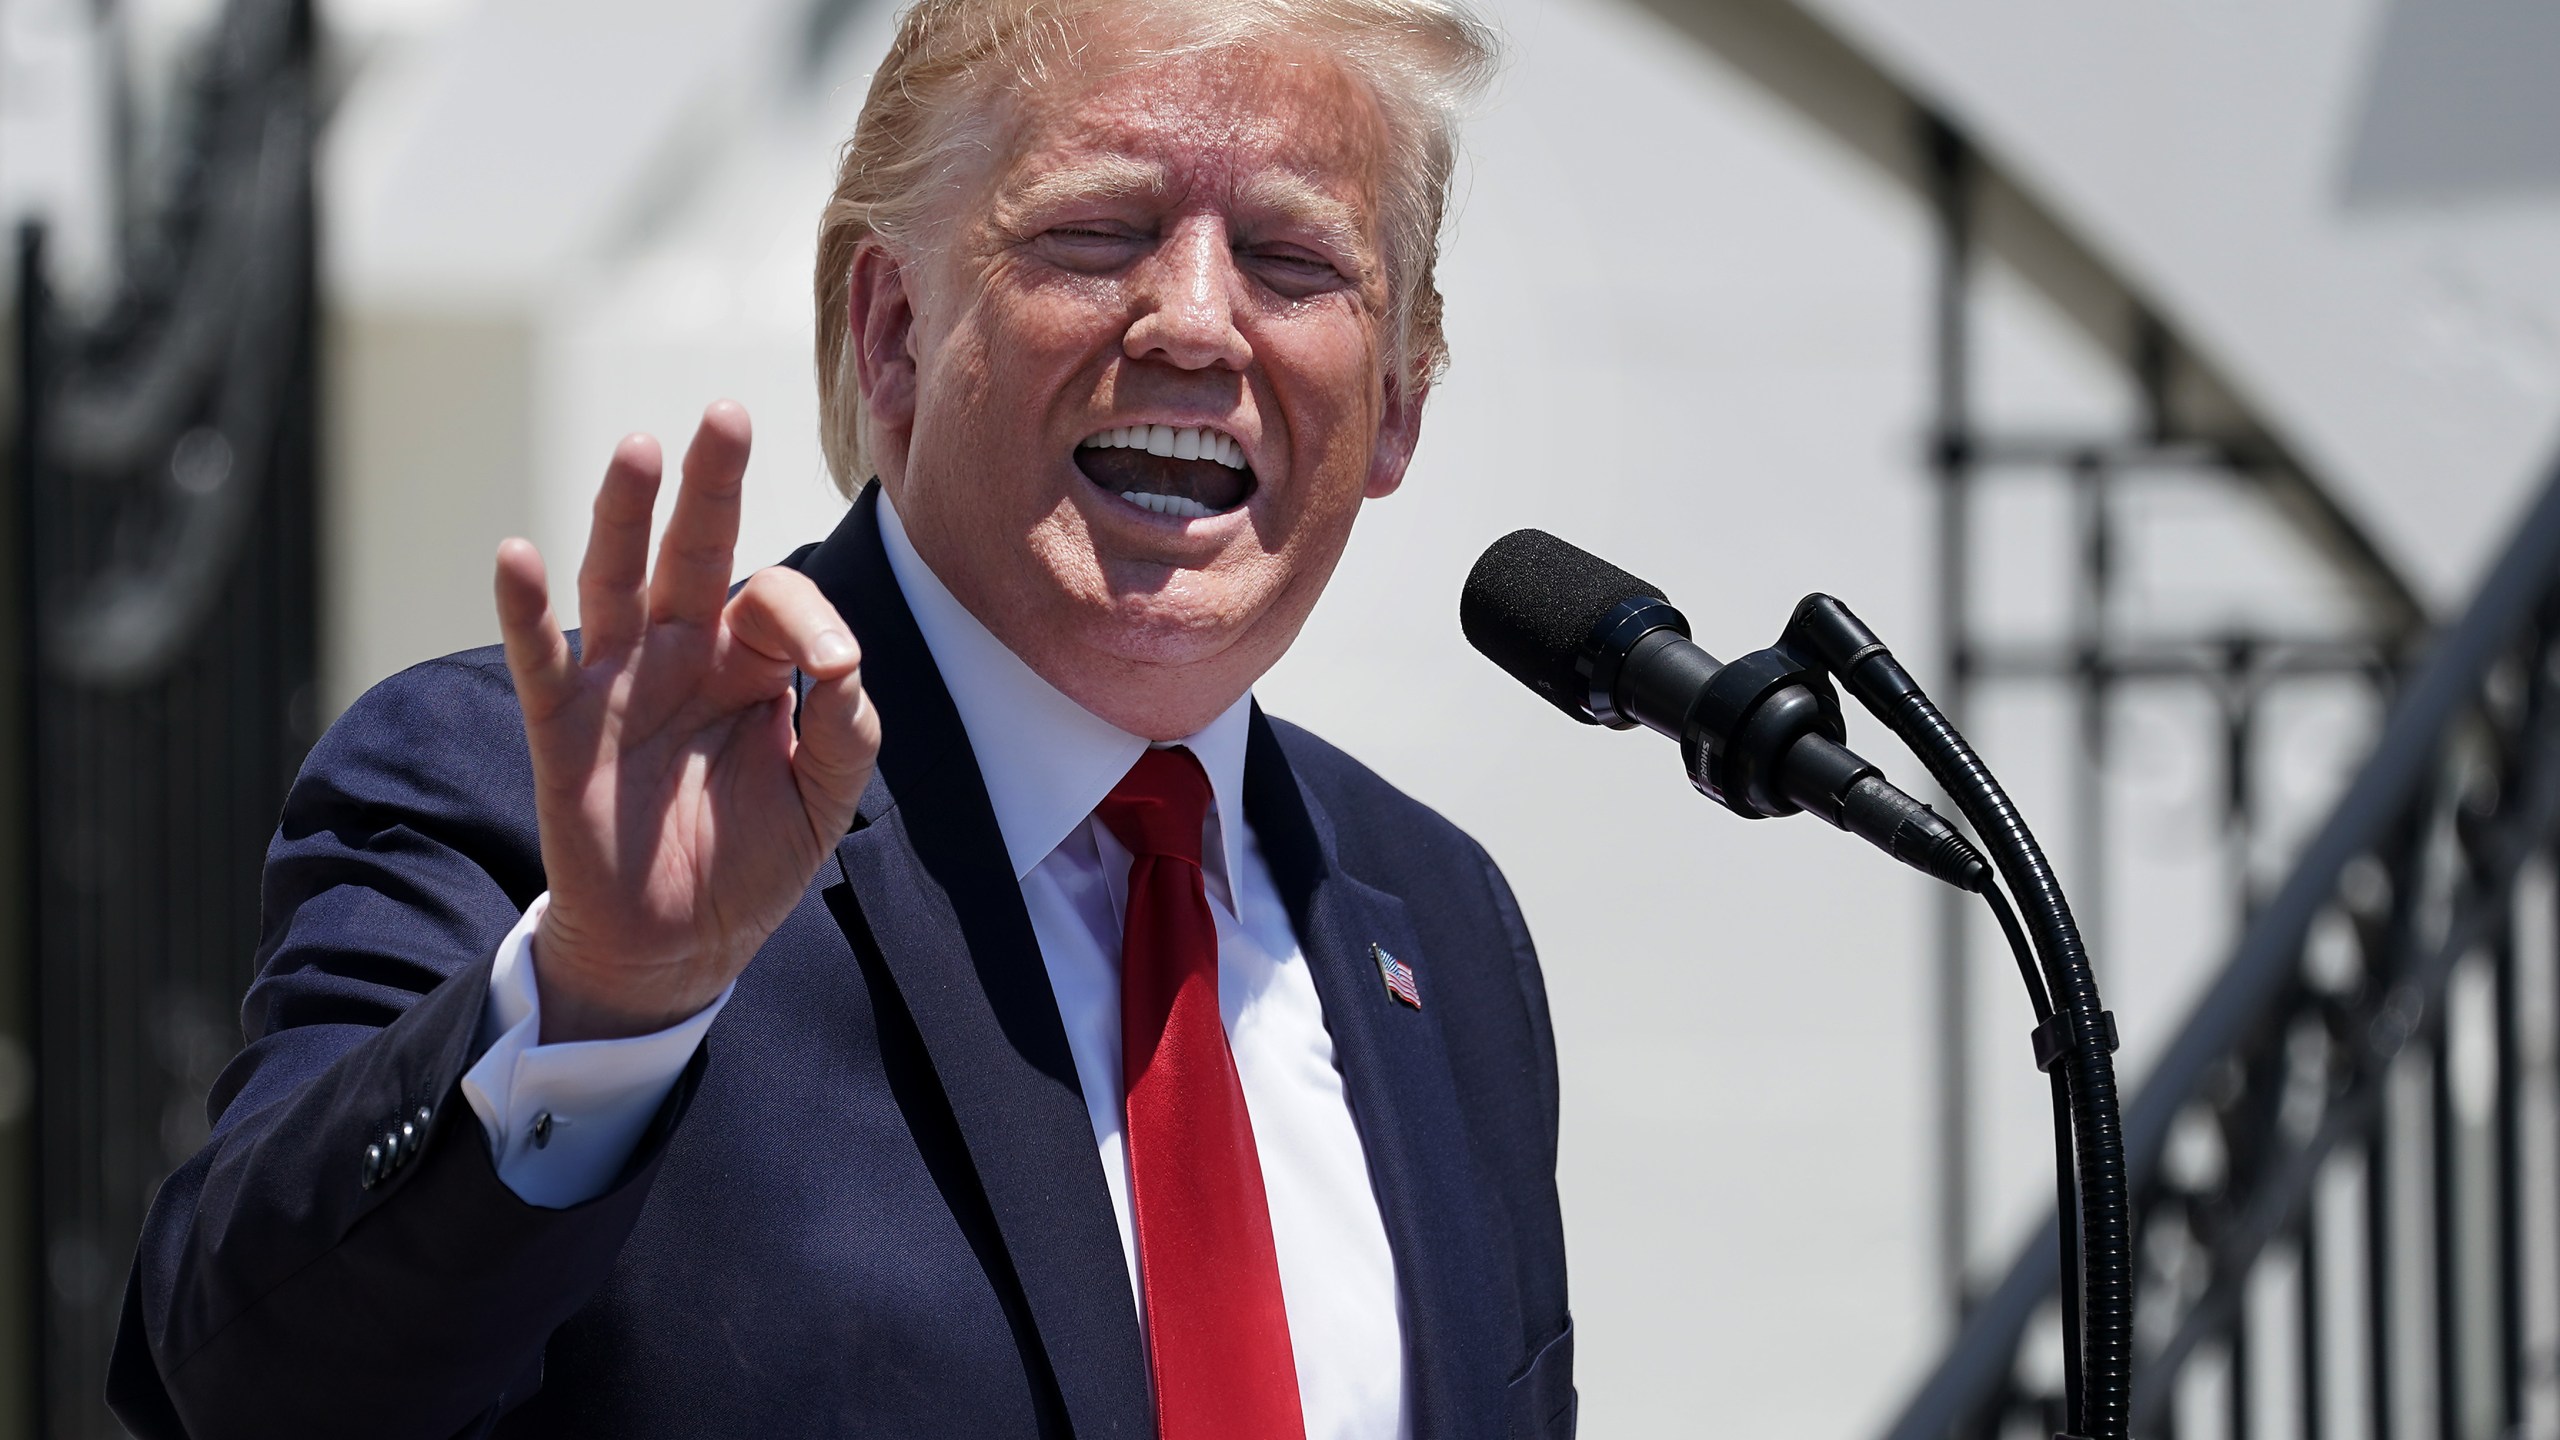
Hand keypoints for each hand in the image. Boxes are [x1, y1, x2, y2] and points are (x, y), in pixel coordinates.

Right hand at [492, 401, 879, 1042]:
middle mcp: (682, 651)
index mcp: (751, 660)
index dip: (810, 620)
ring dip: (624, 514)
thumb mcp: (826, 798)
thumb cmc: (752, 858)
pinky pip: (541, 657)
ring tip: (639, 448)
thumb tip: (845, 663)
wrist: (679, 943)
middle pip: (695, 549)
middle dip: (712, 484)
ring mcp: (620, 680)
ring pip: (617, 579)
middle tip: (727, 414)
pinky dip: (524, 608)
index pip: (777, 601)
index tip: (835, 666)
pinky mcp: (564, 725)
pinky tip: (517, 553)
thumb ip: (847, 730)